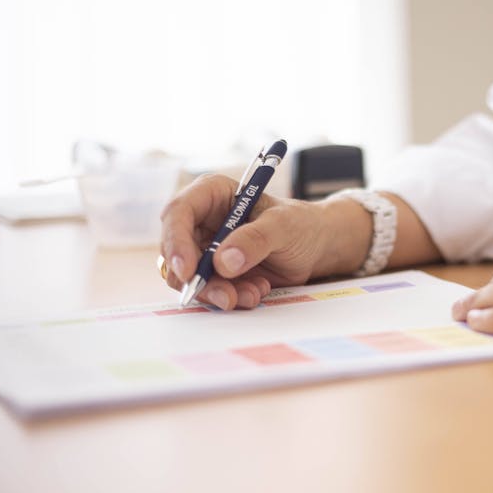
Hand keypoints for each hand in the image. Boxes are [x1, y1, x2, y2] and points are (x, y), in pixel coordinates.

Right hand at [159, 174, 370, 310]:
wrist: (316, 247)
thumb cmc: (300, 225)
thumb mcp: (283, 226)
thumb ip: (255, 240)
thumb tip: (223, 261)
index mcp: (212, 195)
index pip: (178, 213)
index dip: (176, 242)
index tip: (189, 270)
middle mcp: (202, 222)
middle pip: (178, 252)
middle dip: (199, 279)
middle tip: (225, 297)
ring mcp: (207, 249)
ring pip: (191, 277)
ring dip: (218, 292)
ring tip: (253, 293)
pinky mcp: (217, 273)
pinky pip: (210, 290)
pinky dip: (231, 297)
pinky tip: (257, 291)